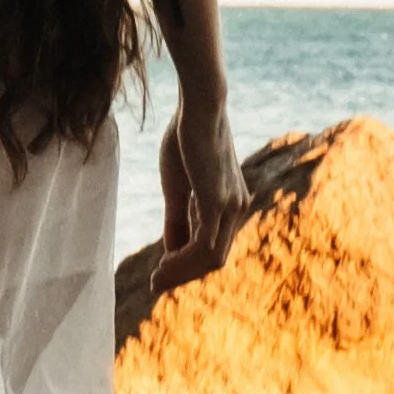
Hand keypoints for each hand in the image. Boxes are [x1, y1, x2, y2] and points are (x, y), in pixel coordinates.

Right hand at [153, 98, 245, 302]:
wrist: (200, 107)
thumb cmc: (187, 137)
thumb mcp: (178, 184)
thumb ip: (178, 218)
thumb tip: (172, 251)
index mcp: (232, 204)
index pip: (213, 247)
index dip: (188, 266)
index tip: (162, 274)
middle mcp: (238, 209)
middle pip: (215, 259)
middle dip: (185, 276)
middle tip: (156, 285)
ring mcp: (231, 207)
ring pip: (211, 258)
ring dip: (182, 273)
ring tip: (156, 280)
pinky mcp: (219, 202)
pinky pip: (203, 245)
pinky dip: (183, 260)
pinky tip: (162, 265)